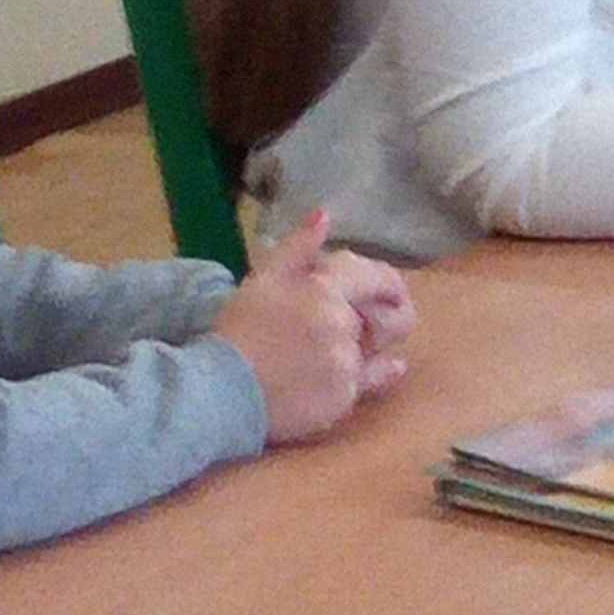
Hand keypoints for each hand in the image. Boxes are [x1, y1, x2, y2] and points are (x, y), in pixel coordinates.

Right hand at [215, 212, 398, 445]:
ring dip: (363, 349)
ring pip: (374, 351)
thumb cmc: (239, 331)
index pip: (380, 278)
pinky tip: (336, 378)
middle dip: (378, 318)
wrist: (220, 393)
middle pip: (384, 317)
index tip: (394, 291)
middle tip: (365, 324)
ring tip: (329, 356)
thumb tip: (324, 215)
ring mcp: (347, 363)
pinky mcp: (344, 399)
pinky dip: (360, 378)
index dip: (391, 284)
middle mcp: (344, 324)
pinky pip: (367, 383)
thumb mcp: (263, 280)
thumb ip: (298, 247)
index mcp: (327, 289)